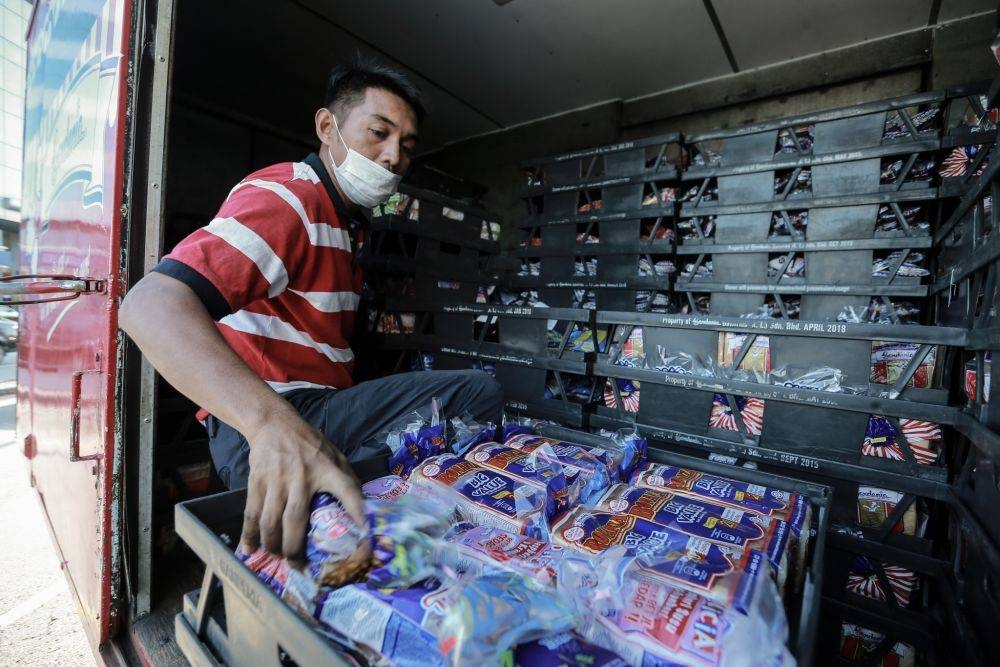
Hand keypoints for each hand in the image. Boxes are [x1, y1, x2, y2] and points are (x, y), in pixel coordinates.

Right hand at [239, 411, 370, 577]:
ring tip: (279, 558)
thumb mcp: (336, 456)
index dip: (357, 517)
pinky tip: (250, 550)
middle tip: (299, 567)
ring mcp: (277, 480)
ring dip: (273, 546)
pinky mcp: (257, 481)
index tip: (363, 545)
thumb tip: (364, 511)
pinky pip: (252, 514)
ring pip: (271, 522)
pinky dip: (249, 535)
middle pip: (296, 521)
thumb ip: (348, 480)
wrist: (274, 424)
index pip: (349, 493)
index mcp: (329, 470)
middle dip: (295, 550)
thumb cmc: (311, 445)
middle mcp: (302, 477)